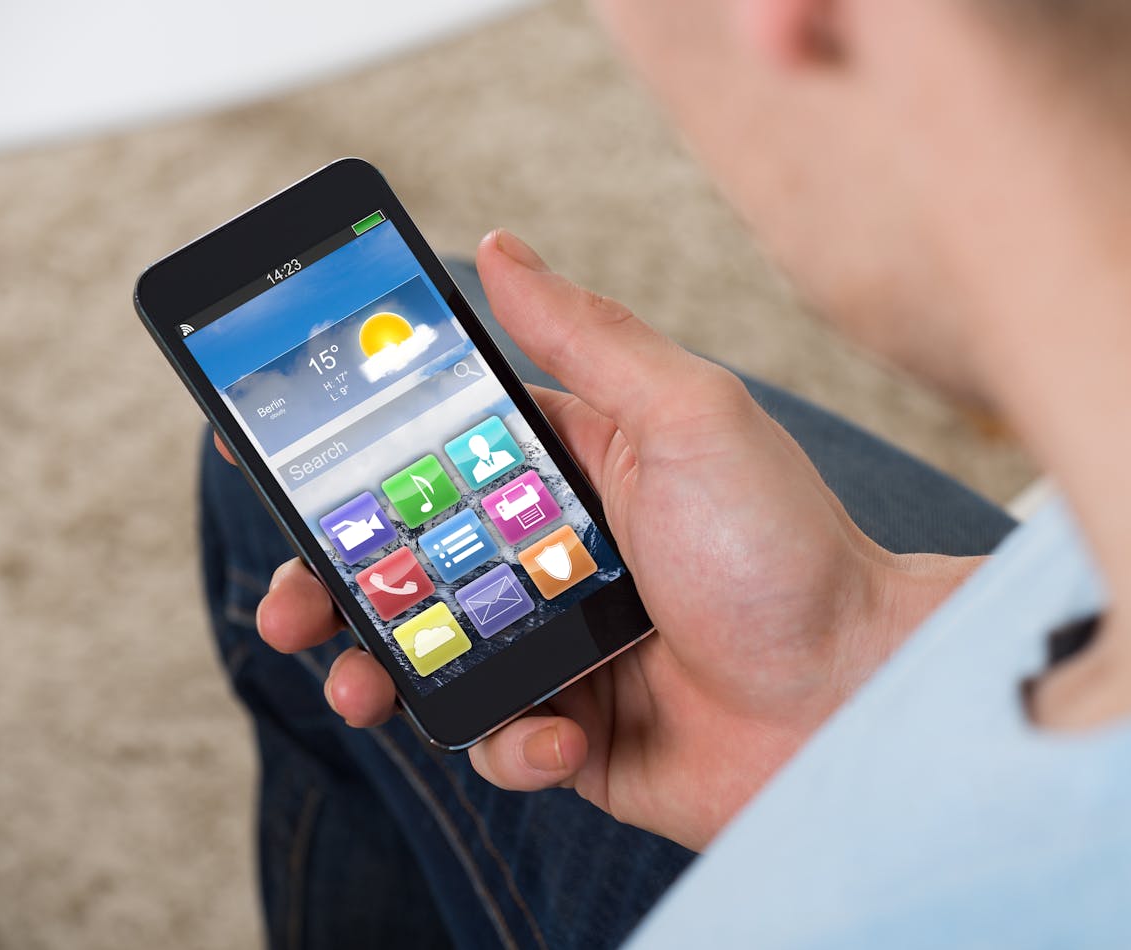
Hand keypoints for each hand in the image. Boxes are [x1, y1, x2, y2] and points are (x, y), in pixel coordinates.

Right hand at [245, 230, 980, 850]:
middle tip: (289, 601)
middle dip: (335, 580)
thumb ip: (588, 337)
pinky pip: (499, 740)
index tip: (273, 455)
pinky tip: (555, 737)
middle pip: (409, 561)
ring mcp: (560, 647)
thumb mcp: (689, 417)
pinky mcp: (577, 733)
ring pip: (430, 656)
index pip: (433, 452)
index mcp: (570, 473)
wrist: (857, 698)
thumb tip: (498, 246)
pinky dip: (509, 743)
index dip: (352, 458)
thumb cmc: (787, 548)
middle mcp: (553, 558)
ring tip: (354, 683)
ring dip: (377, 671)